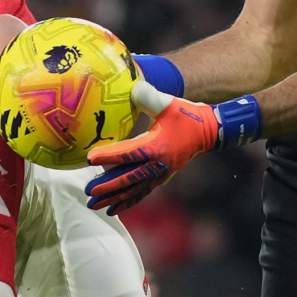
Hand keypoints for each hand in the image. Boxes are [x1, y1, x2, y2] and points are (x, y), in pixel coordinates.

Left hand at [85, 81, 218, 214]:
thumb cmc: (187, 116)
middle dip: (107, 186)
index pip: (128, 153)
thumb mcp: (169, 104)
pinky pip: (141, 193)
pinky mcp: (160, 178)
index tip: (89, 158)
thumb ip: (149, 96)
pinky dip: (127, 202)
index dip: (108, 156)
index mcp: (156, 147)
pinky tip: (112, 209)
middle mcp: (157, 165)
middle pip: (128, 179)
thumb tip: (133, 87)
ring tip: (93, 205)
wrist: (208, 132)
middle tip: (88, 190)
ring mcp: (159, 174)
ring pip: (133, 190)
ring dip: (113, 198)